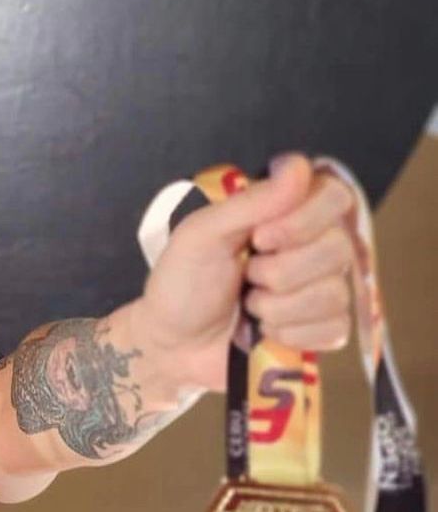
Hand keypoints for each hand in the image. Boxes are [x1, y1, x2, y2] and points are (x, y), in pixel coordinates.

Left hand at [135, 154, 356, 394]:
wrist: (174, 346)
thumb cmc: (182, 283)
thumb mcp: (202, 234)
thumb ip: (250, 202)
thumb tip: (298, 166)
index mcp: (284, 213)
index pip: (334, 196)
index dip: (304, 219)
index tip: (260, 238)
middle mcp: (312, 246)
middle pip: (338, 248)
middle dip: (280, 272)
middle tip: (245, 277)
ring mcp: (322, 289)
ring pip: (334, 293)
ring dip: (278, 307)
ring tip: (249, 306)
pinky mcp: (323, 330)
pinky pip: (334, 329)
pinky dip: (290, 334)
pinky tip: (265, 332)